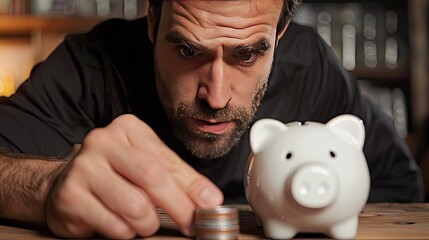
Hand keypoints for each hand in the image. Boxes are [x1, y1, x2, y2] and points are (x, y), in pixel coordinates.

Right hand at [45, 114, 223, 237]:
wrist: (66, 185)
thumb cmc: (114, 175)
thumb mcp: (147, 167)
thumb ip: (178, 179)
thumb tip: (210, 199)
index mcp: (127, 129)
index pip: (167, 159)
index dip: (192, 185)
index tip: (210, 204)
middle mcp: (103, 142)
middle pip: (152, 176)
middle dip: (178, 206)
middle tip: (189, 224)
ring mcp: (84, 167)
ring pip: (134, 206)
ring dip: (147, 223)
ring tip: (143, 222)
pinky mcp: (70, 195)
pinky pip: (114, 224)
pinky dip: (125, 232)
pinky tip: (119, 223)